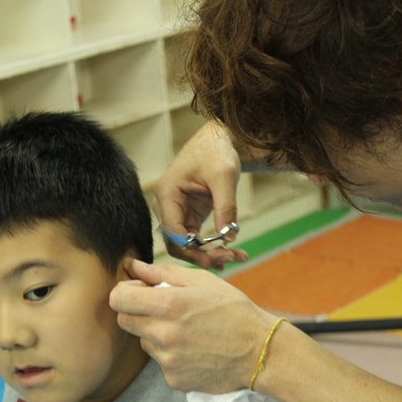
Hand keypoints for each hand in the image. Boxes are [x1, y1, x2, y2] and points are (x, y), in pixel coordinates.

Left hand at [110, 259, 275, 392]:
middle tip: (163, 310)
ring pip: (144, 342)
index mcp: (168, 305)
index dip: (125, 293)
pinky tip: (195, 350)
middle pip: (125, 322)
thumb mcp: (201, 282)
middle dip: (137, 312)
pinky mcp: (174, 380)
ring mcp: (167, 361)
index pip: (117, 300)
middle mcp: (163, 335)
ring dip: (156, 334)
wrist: (260, 351)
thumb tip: (133, 267)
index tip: (140, 291)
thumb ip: (162, 273)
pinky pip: (161, 363)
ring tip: (187, 331)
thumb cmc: (233, 310)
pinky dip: (172, 355)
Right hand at [153, 121, 248, 268]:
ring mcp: (175, 211)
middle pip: (176, 243)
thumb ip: (226, 207)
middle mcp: (165, 205)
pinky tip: (230, 253)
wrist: (218, 140)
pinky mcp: (187, 215)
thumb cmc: (216, 152)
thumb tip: (229, 238)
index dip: (192, 249)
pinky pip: (194, 238)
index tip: (216, 258)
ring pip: (186, 244)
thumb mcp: (224, 177)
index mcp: (167, 193)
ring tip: (236, 257)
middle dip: (201, 255)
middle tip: (229, 261)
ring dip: (208, 254)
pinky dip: (211, 247)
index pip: (173, 231)